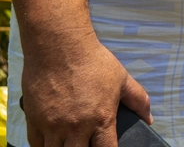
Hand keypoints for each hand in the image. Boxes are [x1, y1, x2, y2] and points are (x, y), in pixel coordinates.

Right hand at [22, 33, 148, 146]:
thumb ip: (138, 100)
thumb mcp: (122, 78)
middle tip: (87, 143)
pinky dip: (44, 146)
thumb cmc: (93, 61)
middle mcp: (77, 127)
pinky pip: (36, 145)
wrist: (59, 46)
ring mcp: (53, 126)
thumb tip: (149, 118)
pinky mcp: (34, 121)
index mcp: (101, 119)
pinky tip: (52, 142)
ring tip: (71, 143)